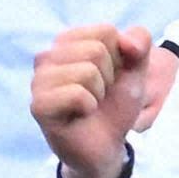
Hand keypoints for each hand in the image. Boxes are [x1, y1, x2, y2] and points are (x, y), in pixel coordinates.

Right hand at [29, 23, 173, 177]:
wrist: (107, 146)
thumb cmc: (114, 105)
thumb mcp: (136, 70)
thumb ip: (140, 43)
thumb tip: (125, 40)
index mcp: (67, 42)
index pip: (105, 31)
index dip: (119, 58)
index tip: (109, 77)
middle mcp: (47, 57)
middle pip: (96, 49)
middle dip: (109, 76)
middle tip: (99, 95)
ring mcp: (39, 81)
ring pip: (87, 71)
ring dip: (98, 93)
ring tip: (89, 105)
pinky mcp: (39, 105)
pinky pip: (77, 93)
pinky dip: (88, 107)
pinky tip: (80, 115)